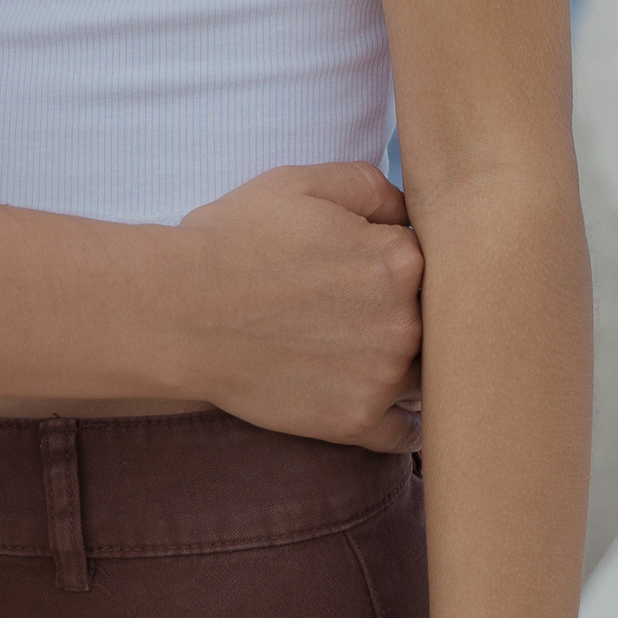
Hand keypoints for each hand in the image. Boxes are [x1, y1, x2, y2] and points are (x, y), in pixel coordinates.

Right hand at [174, 165, 423, 447]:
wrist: (179, 312)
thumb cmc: (235, 240)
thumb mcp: (301, 184)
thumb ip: (372, 186)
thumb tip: (408, 209)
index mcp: (401, 259)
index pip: (437, 260)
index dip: (404, 258)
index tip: (371, 263)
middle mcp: (406, 321)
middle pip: (438, 320)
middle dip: (411, 312)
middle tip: (365, 307)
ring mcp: (384, 377)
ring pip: (427, 374)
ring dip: (410, 364)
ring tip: (368, 351)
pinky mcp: (357, 422)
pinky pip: (406, 433)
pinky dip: (400, 419)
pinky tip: (379, 399)